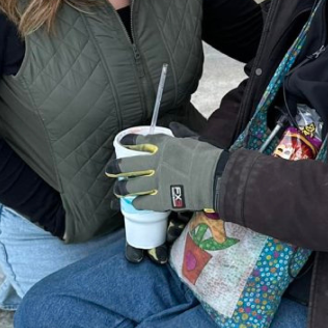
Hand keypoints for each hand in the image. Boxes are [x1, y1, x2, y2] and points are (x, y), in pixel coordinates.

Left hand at [105, 134, 222, 213]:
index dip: (129, 141)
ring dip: (122, 189)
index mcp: (164, 145)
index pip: (140, 141)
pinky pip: (144, 202)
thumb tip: (174, 124)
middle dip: (116, 168)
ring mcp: (157, 181)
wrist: (218, 178)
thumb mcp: (195, 140)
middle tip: (110, 170)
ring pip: (131, 186)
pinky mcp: (162, 199)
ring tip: (118, 191)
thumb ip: (182, 133)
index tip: (123, 141)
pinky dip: (138, 203)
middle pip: (128, 165)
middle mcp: (156, 162)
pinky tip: (135, 203)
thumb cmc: (210, 157)